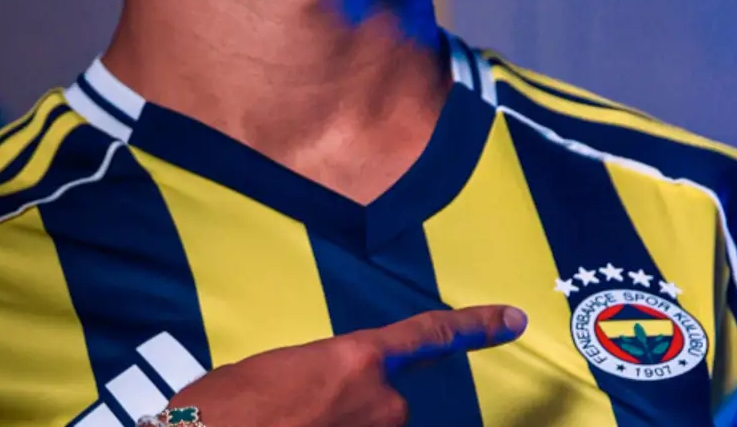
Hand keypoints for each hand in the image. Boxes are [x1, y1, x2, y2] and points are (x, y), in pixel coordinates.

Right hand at [165, 305, 526, 426]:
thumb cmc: (223, 409)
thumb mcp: (272, 370)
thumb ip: (316, 374)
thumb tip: (321, 394)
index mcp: (355, 357)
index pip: (428, 337)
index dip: (475, 327)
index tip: (513, 319)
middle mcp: (380, 400)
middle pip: (383, 400)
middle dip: (348, 406)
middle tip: (292, 412)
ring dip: (337, 424)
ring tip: (287, 423)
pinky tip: (295, 425)